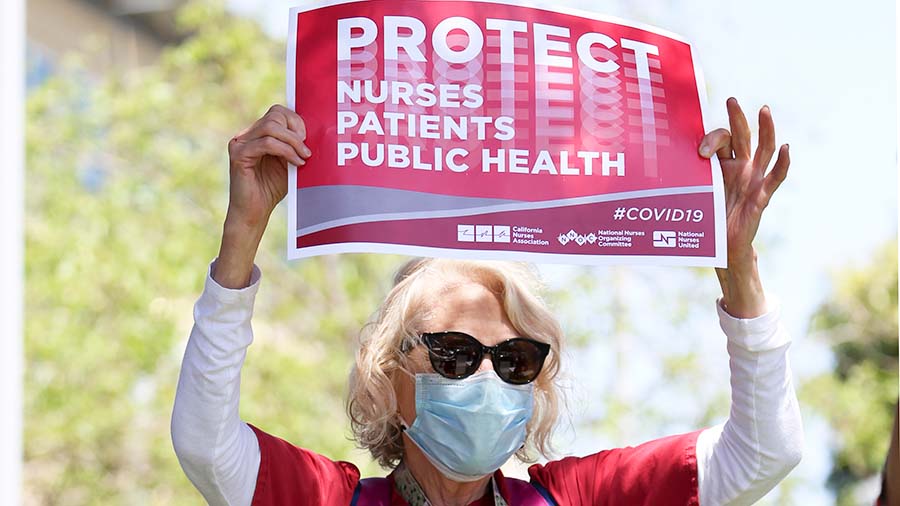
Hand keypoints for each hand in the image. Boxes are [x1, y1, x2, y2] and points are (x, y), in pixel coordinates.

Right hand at [226, 104, 310, 228]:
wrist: (254, 213)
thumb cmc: (272, 189)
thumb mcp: (289, 163)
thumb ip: (296, 147)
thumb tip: (315, 133)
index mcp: (257, 134)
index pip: (277, 112)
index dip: (296, 122)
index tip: (307, 140)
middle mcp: (246, 135)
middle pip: (274, 115)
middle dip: (296, 130)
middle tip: (306, 150)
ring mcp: (240, 143)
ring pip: (271, 127)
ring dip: (293, 141)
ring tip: (304, 157)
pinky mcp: (238, 155)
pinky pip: (266, 143)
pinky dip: (285, 151)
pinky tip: (296, 162)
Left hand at [699, 98, 789, 316]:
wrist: (719, 249)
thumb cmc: (706, 219)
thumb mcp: (691, 194)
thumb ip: (680, 178)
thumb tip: (643, 168)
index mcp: (723, 165)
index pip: (722, 140)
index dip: (711, 139)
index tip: (700, 151)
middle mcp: (740, 168)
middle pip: (741, 137)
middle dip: (736, 118)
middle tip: (731, 99)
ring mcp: (752, 181)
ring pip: (763, 149)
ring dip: (765, 129)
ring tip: (764, 109)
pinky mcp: (761, 197)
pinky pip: (775, 177)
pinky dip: (783, 163)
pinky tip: (787, 148)